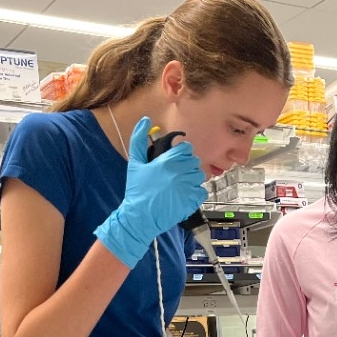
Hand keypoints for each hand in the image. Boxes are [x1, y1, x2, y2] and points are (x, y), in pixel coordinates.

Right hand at [95, 116, 206, 267]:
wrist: (140, 217)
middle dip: (186, 165)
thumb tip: (145, 120)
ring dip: (191, 178)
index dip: (180, 152)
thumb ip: (138, 139)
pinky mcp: (192, 201)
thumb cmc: (137, 191)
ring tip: (178, 185)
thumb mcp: (135, 163)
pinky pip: (202, 190)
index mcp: (168, 161)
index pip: (186, 148)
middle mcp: (181, 173)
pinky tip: (183, 195)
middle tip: (173, 174)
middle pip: (193, 161)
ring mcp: (188, 187)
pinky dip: (195, 192)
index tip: (173, 159)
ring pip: (199, 175)